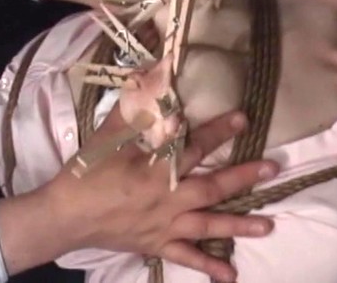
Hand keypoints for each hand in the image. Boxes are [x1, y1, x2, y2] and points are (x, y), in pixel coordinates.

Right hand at [0, 108, 278, 281]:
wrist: (63, 216)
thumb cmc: (86, 172)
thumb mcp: (109, 135)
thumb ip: (136, 107)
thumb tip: (155, 74)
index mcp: (155, 171)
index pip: (194, 147)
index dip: (219, 131)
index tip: (243, 120)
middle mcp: (167, 201)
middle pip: (211, 188)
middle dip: (243, 178)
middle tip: (273, 169)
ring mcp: (164, 226)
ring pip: (208, 226)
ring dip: (239, 225)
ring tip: (269, 226)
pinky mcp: (157, 245)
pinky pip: (186, 258)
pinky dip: (208, 267)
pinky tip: (230, 277)